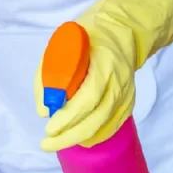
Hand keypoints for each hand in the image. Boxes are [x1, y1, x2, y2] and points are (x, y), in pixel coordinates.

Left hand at [35, 0, 172, 151]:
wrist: (124, 29)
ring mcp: (127, 93)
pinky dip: (95, 135)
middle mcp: (120, 82)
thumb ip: (49, 75)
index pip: (87, 99)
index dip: (68, 117)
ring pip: (104, 125)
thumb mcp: (62, 46)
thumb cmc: (88, 35)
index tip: (49, 127)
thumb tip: (44, 111)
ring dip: (79, 138)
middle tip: (47, 143)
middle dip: (69, 136)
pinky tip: (80, 139)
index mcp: (105, 65)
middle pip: (96, 119)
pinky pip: (112, 125)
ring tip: (58, 142)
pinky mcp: (129, 101)